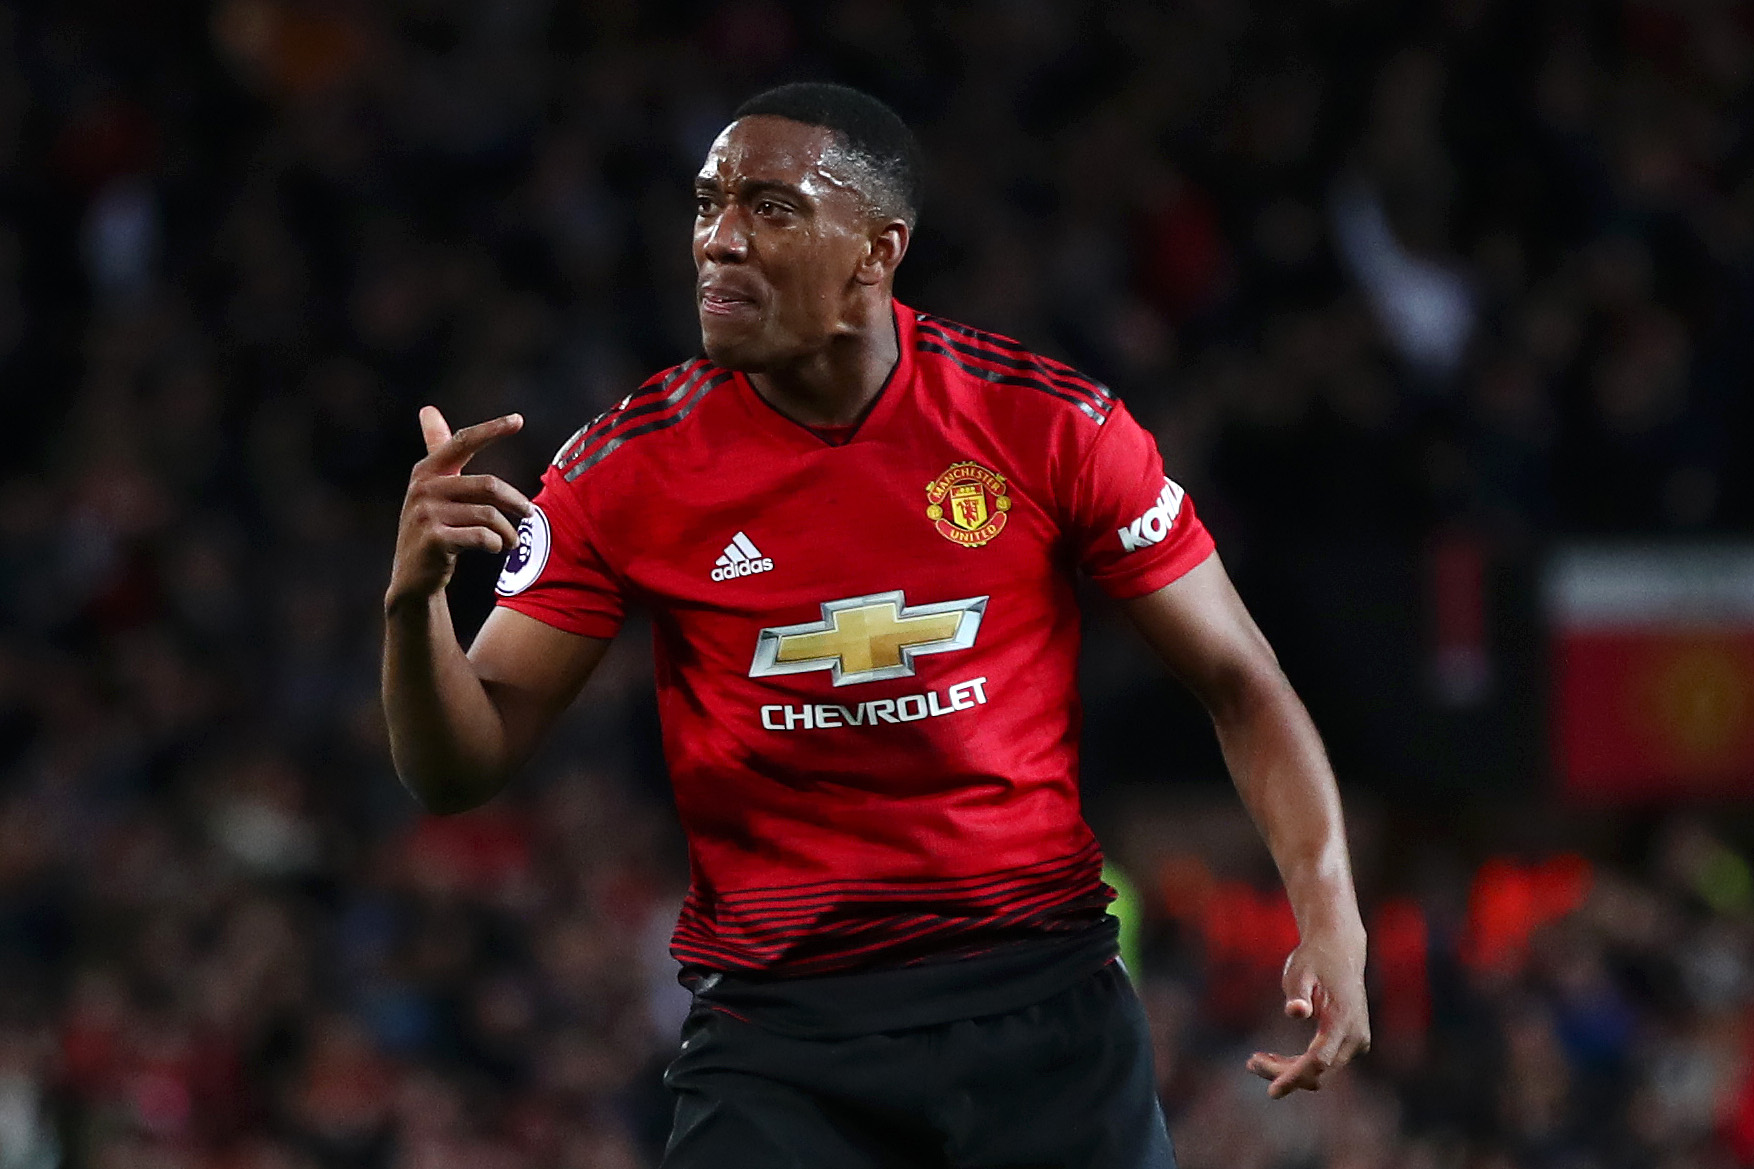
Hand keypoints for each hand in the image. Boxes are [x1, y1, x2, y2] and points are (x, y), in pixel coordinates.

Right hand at [386, 407, 531, 610]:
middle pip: (488, 485)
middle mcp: (423, 488)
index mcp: (427, 470)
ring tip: (513, 541)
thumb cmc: (432, 527)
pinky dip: (496, 544)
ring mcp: (426, 514)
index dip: (492, 429)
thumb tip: (427, 409)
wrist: (413, 576)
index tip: (518, 420)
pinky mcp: (434, 539)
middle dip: (516, 501)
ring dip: (509, 531)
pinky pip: (482, 536)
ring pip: (488, 515)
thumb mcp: (431, 489)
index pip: (463, 442)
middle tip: (530, 514)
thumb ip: (436, 451)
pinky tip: (496, 548)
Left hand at [1245, 931, 1369, 1097]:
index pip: (1318, 1061)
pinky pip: (1325, 1062)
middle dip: (1284, 1074)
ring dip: (1289, 1071)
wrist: (1340, 949)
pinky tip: (1273, 1058)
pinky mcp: (1352, 1042)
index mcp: (1342, 1021)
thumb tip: (1295, 1012)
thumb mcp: (1299, 971)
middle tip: (1250, 1063)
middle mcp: (1355, 1036)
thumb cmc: (1314, 959)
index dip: (1294, 1078)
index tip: (1272, 1091)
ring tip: (1254, 1061)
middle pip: (1318, 1071)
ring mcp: (1357, 1041)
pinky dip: (1300, 1064)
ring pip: (1321, 1071)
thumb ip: (1297, 993)